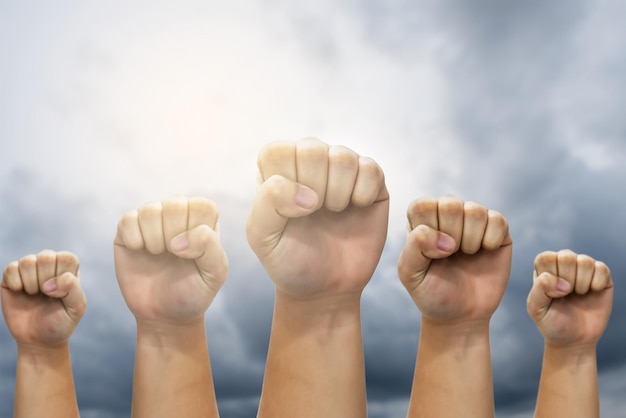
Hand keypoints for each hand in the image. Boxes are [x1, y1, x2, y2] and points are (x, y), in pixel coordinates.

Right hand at [1, 250, 85, 347]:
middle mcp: (49, 264)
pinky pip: (10, 269)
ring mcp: (29, 269)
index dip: (62, 277)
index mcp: (68, 269)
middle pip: (46, 257)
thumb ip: (72, 289)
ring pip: (28, 261)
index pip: (67, 258)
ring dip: (31, 283)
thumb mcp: (76, 308)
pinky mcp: (11, 277)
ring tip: (34, 294)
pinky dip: (15, 283)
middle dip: (46, 281)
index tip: (60, 294)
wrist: (39, 339)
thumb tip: (48, 284)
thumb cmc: (61, 321)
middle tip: (46, 295)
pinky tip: (20, 293)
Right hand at [114, 197, 227, 324]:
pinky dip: (134, 240)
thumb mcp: (215, 274)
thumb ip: (210, 248)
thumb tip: (178, 240)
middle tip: (174, 255)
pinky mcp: (128, 230)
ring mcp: (152, 221)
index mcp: (203, 221)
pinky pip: (128, 220)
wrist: (165, 315)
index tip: (192, 253)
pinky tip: (140, 252)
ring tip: (158, 255)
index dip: (195, 230)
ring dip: (154, 239)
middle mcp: (178, 216)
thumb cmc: (194, 291)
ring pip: (150, 210)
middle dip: (174, 235)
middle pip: (175, 204)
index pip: (201, 205)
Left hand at [246, 138, 388, 299]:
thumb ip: (269, 203)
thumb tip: (309, 194)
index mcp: (277, 170)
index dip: (287, 182)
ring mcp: (341, 170)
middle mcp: (309, 162)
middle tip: (314, 213)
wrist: (324, 288)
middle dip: (313, 189)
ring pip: (343, 157)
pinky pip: (371, 169)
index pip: (278, 151)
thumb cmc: (289, 259)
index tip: (291, 211)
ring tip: (334, 213)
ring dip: (338, 193)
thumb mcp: (262, 237)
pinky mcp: (371, 181)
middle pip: (312, 149)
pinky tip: (356, 210)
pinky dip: (363, 194)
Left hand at [398, 196, 511, 323]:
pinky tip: (485, 253)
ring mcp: (473, 219)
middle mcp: (446, 213)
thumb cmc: (431, 291)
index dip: (430, 231)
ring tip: (466, 255)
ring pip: (474, 211)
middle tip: (450, 255)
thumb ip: (415, 247)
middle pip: (450, 204)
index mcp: (421, 219)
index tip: (432, 254)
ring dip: (470, 240)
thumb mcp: (410, 273)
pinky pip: (498, 220)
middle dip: (450, 236)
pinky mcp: (498, 229)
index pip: (423, 206)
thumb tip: (446, 240)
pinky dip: (491, 240)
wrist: (460, 315)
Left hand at [527, 250, 612, 346]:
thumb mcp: (536, 308)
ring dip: (582, 284)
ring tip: (578, 295)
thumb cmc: (551, 322)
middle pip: (566, 257)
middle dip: (567, 281)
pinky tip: (592, 293)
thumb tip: (563, 283)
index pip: (546, 258)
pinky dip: (597, 284)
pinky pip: (602, 269)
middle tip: (566, 295)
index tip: (553, 294)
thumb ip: (540, 289)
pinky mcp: (602, 276)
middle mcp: (563, 264)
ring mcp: (583, 268)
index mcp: (544, 268)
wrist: (574, 339)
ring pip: (585, 261)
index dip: (551, 277)